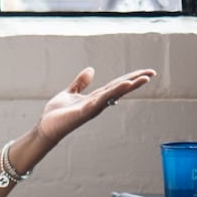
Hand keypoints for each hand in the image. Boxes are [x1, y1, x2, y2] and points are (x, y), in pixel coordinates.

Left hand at [37, 66, 154, 145]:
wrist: (45, 126)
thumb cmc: (56, 113)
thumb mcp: (70, 92)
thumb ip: (80, 83)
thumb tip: (91, 70)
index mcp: (96, 97)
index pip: (116, 85)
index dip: (130, 78)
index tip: (145, 72)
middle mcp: (98, 102)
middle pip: (120, 88)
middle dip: (135, 81)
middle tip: (152, 73)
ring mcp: (93, 107)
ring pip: (114, 93)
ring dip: (129, 86)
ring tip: (143, 78)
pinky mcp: (85, 111)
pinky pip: (101, 100)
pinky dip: (113, 93)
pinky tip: (123, 86)